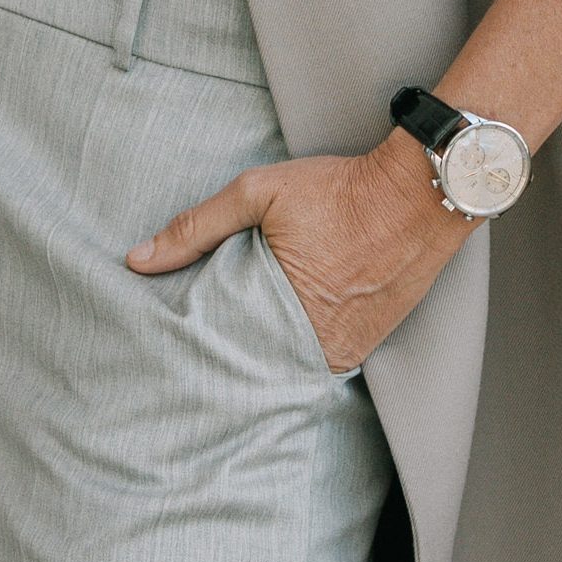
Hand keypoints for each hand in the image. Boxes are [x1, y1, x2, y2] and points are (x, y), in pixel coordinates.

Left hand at [127, 132, 467, 374]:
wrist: (422, 194)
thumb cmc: (340, 191)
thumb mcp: (258, 194)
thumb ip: (197, 227)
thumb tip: (139, 259)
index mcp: (282, 311)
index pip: (223, 350)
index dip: (198, 350)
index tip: (173, 350)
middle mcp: (316, 343)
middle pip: (254, 368)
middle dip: (226, 362)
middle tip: (192, 362)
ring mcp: (345, 350)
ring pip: (287, 370)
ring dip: (262, 361)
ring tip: (231, 353)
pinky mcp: (367, 346)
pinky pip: (319, 364)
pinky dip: (296, 356)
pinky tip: (277, 342)